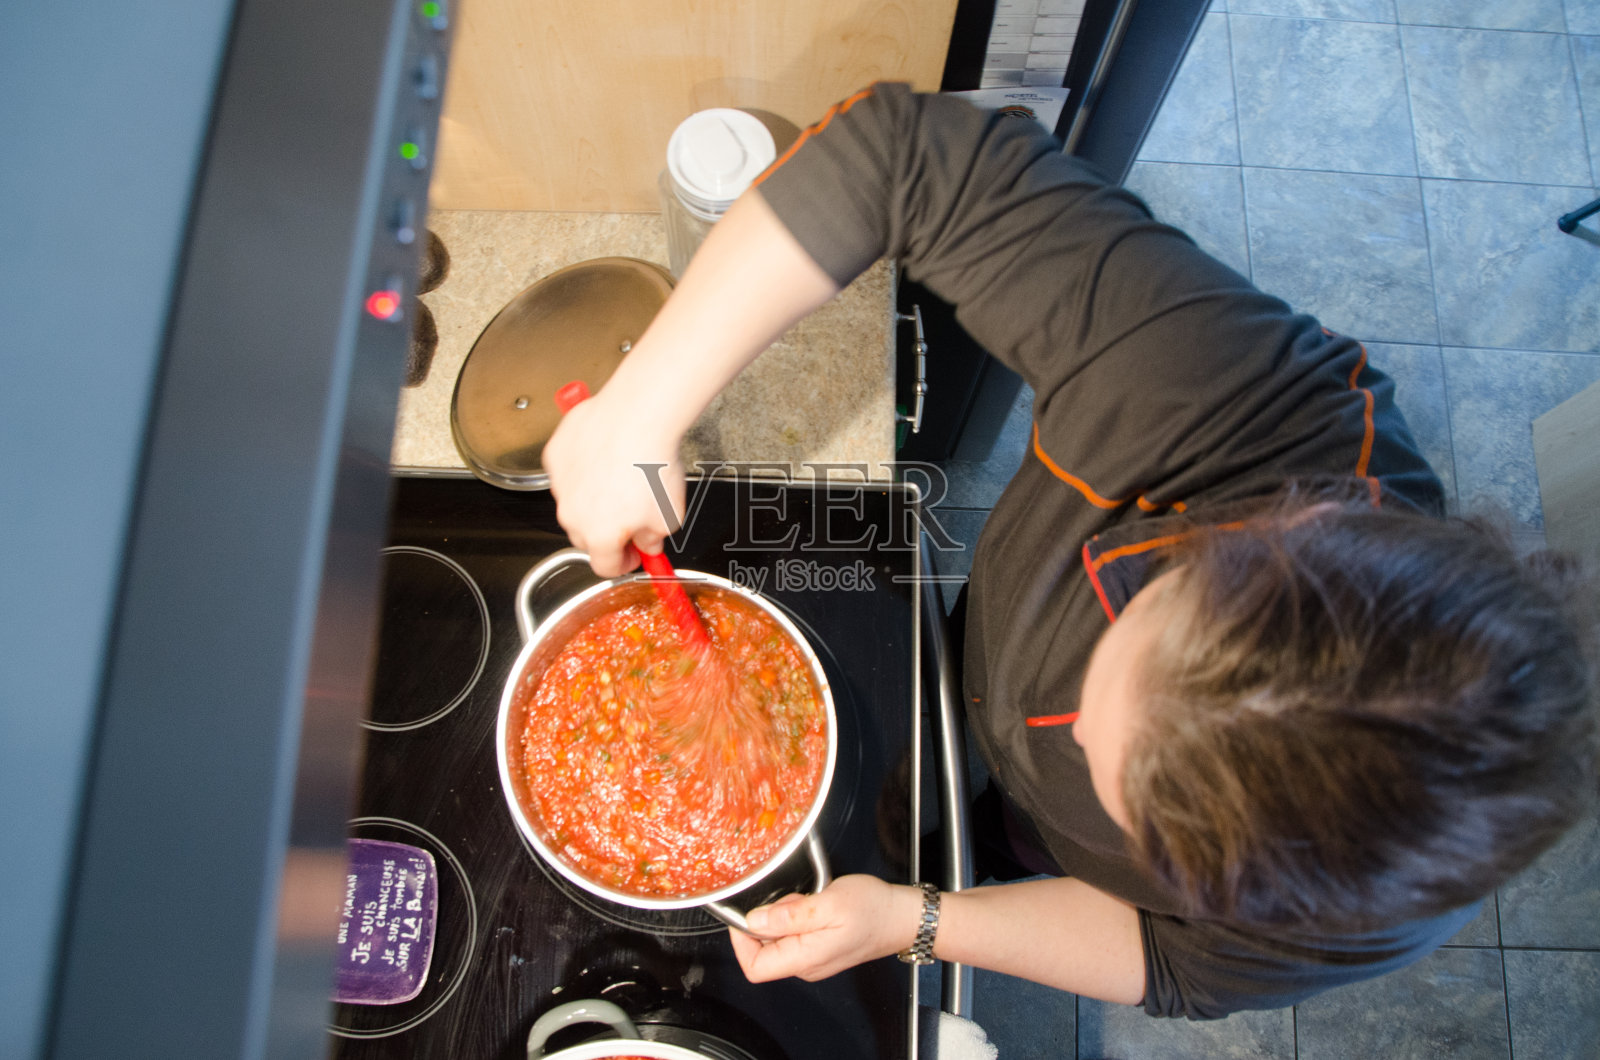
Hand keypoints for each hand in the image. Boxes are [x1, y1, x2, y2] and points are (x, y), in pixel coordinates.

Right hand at [543, 388, 684, 577]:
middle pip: (587, 537)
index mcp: (599, 536)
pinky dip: (583, 470)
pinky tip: (606, 458)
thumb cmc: (652, 463)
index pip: (606, 567)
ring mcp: (560, 485)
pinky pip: (568, 473)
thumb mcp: (669, 516)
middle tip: (631, 515)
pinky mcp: (555, 458)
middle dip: (608, 532)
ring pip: (574, 503)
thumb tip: (648, 543)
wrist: (637, 417)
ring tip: (621, 479)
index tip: (635, 553)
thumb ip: (653, 539)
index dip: (625, 562)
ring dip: (593, 499)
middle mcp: (572, 515)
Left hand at [727, 875, 922, 982]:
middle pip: (763, 951)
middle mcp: (806, 965)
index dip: (741, 941)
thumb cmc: (873, 910)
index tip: (746, 915)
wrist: (902, 917)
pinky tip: (816, 904)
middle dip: (768, 920)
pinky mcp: (820, 948)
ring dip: (784, 915)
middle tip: (793, 900)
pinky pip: (794, 934)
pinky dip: (797, 916)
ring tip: (810, 900)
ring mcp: (813, 958)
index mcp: (805, 958)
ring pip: (778, 939)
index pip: (754, 967)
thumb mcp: (828, 904)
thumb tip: (753, 921)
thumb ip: (789, 915)